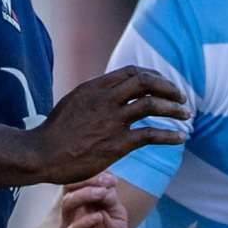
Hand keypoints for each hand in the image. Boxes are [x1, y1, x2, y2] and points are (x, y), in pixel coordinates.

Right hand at [28, 66, 189, 183]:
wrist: (42, 154)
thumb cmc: (56, 132)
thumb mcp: (74, 103)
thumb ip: (96, 96)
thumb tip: (113, 91)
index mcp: (94, 87)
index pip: (132, 72)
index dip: (154, 76)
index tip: (165, 85)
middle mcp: (104, 99)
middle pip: (146, 82)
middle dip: (169, 88)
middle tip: (182, 98)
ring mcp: (111, 121)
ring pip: (152, 105)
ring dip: (174, 109)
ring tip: (186, 115)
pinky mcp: (116, 144)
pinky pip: (150, 135)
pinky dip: (169, 136)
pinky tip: (180, 138)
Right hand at [52, 174, 128, 227]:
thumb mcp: (116, 218)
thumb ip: (112, 201)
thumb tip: (108, 185)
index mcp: (83, 203)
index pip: (80, 181)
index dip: (94, 176)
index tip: (112, 178)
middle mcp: (72, 212)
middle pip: (70, 187)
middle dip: (88, 181)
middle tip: (106, 182)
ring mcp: (67, 227)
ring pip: (68, 204)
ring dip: (85, 196)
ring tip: (102, 194)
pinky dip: (85, 222)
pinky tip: (98, 218)